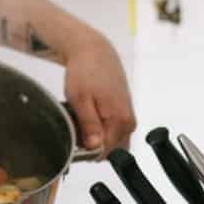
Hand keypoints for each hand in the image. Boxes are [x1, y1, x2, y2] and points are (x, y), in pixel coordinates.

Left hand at [62, 31, 135, 153]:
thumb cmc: (85, 70)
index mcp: (121, 120)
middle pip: (109, 149)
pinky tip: (90, 113)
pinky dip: (99, 127)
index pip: (104, 152)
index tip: (74, 135)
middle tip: (77, 124)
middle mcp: (129, 122)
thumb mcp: (80, 99)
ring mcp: (128, 118)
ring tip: (83, 117)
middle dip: (91, 143)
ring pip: (110, 141)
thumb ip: (89, 126)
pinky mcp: (124, 113)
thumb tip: (96, 148)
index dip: (85, 149)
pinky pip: (112, 131)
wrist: (94, 50)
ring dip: (94, 135)